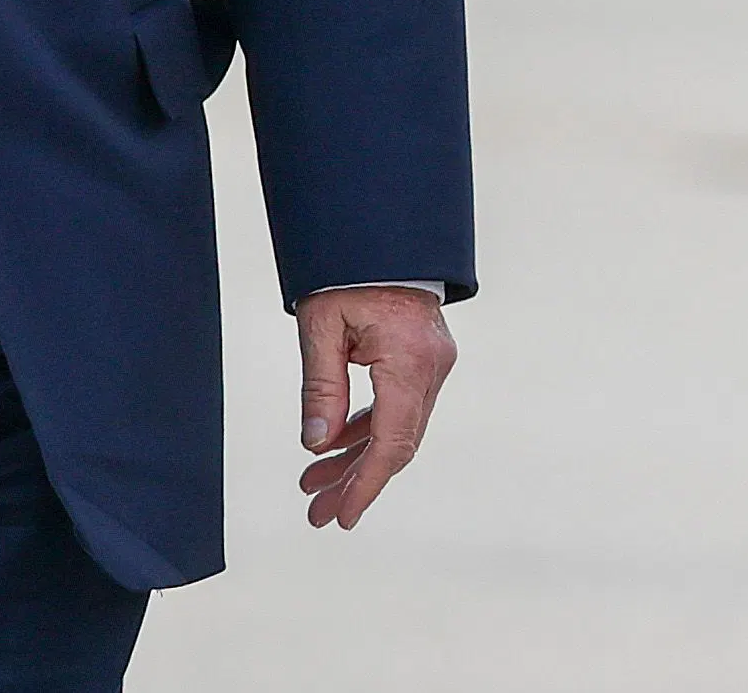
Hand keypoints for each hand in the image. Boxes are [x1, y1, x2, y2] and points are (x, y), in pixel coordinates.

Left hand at [294, 286, 455, 530]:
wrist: (381, 232)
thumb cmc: (348, 269)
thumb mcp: (320, 325)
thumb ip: (321, 388)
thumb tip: (315, 443)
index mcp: (409, 360)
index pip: (392, 441)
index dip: (367, 483)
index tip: (343, 514)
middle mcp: (431, 367)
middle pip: (396, 443)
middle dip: (356, 480)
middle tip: (318, 512)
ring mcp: (432, 364)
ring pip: (397, 429)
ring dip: (357, 458)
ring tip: (315, 485)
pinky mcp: (423, 360)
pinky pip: (398, 407)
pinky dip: (367, 429)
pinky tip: (335, 447)